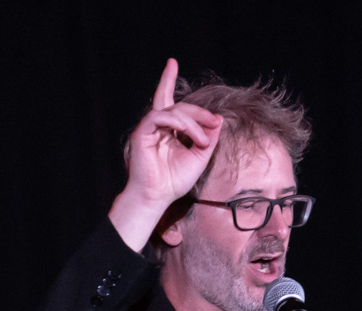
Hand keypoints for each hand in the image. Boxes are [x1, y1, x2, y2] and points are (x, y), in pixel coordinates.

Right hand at [108, 58, 223, 250]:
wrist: (157, 198)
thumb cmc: (174, 181)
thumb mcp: (199, 158)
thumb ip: (208, 139)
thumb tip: (218, 121)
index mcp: (167, 130)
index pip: (169, 101)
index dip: (167, 79)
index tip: (171, 62)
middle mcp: (157, 126)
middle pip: (178, 106)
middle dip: (199, 112)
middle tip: (215, 122)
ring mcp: (149, 129)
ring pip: (173, 111)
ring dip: (192, 122)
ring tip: (202, 140)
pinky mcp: (142, 133)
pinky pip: (160, 117)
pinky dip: (178, 123)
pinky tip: (189, 136)